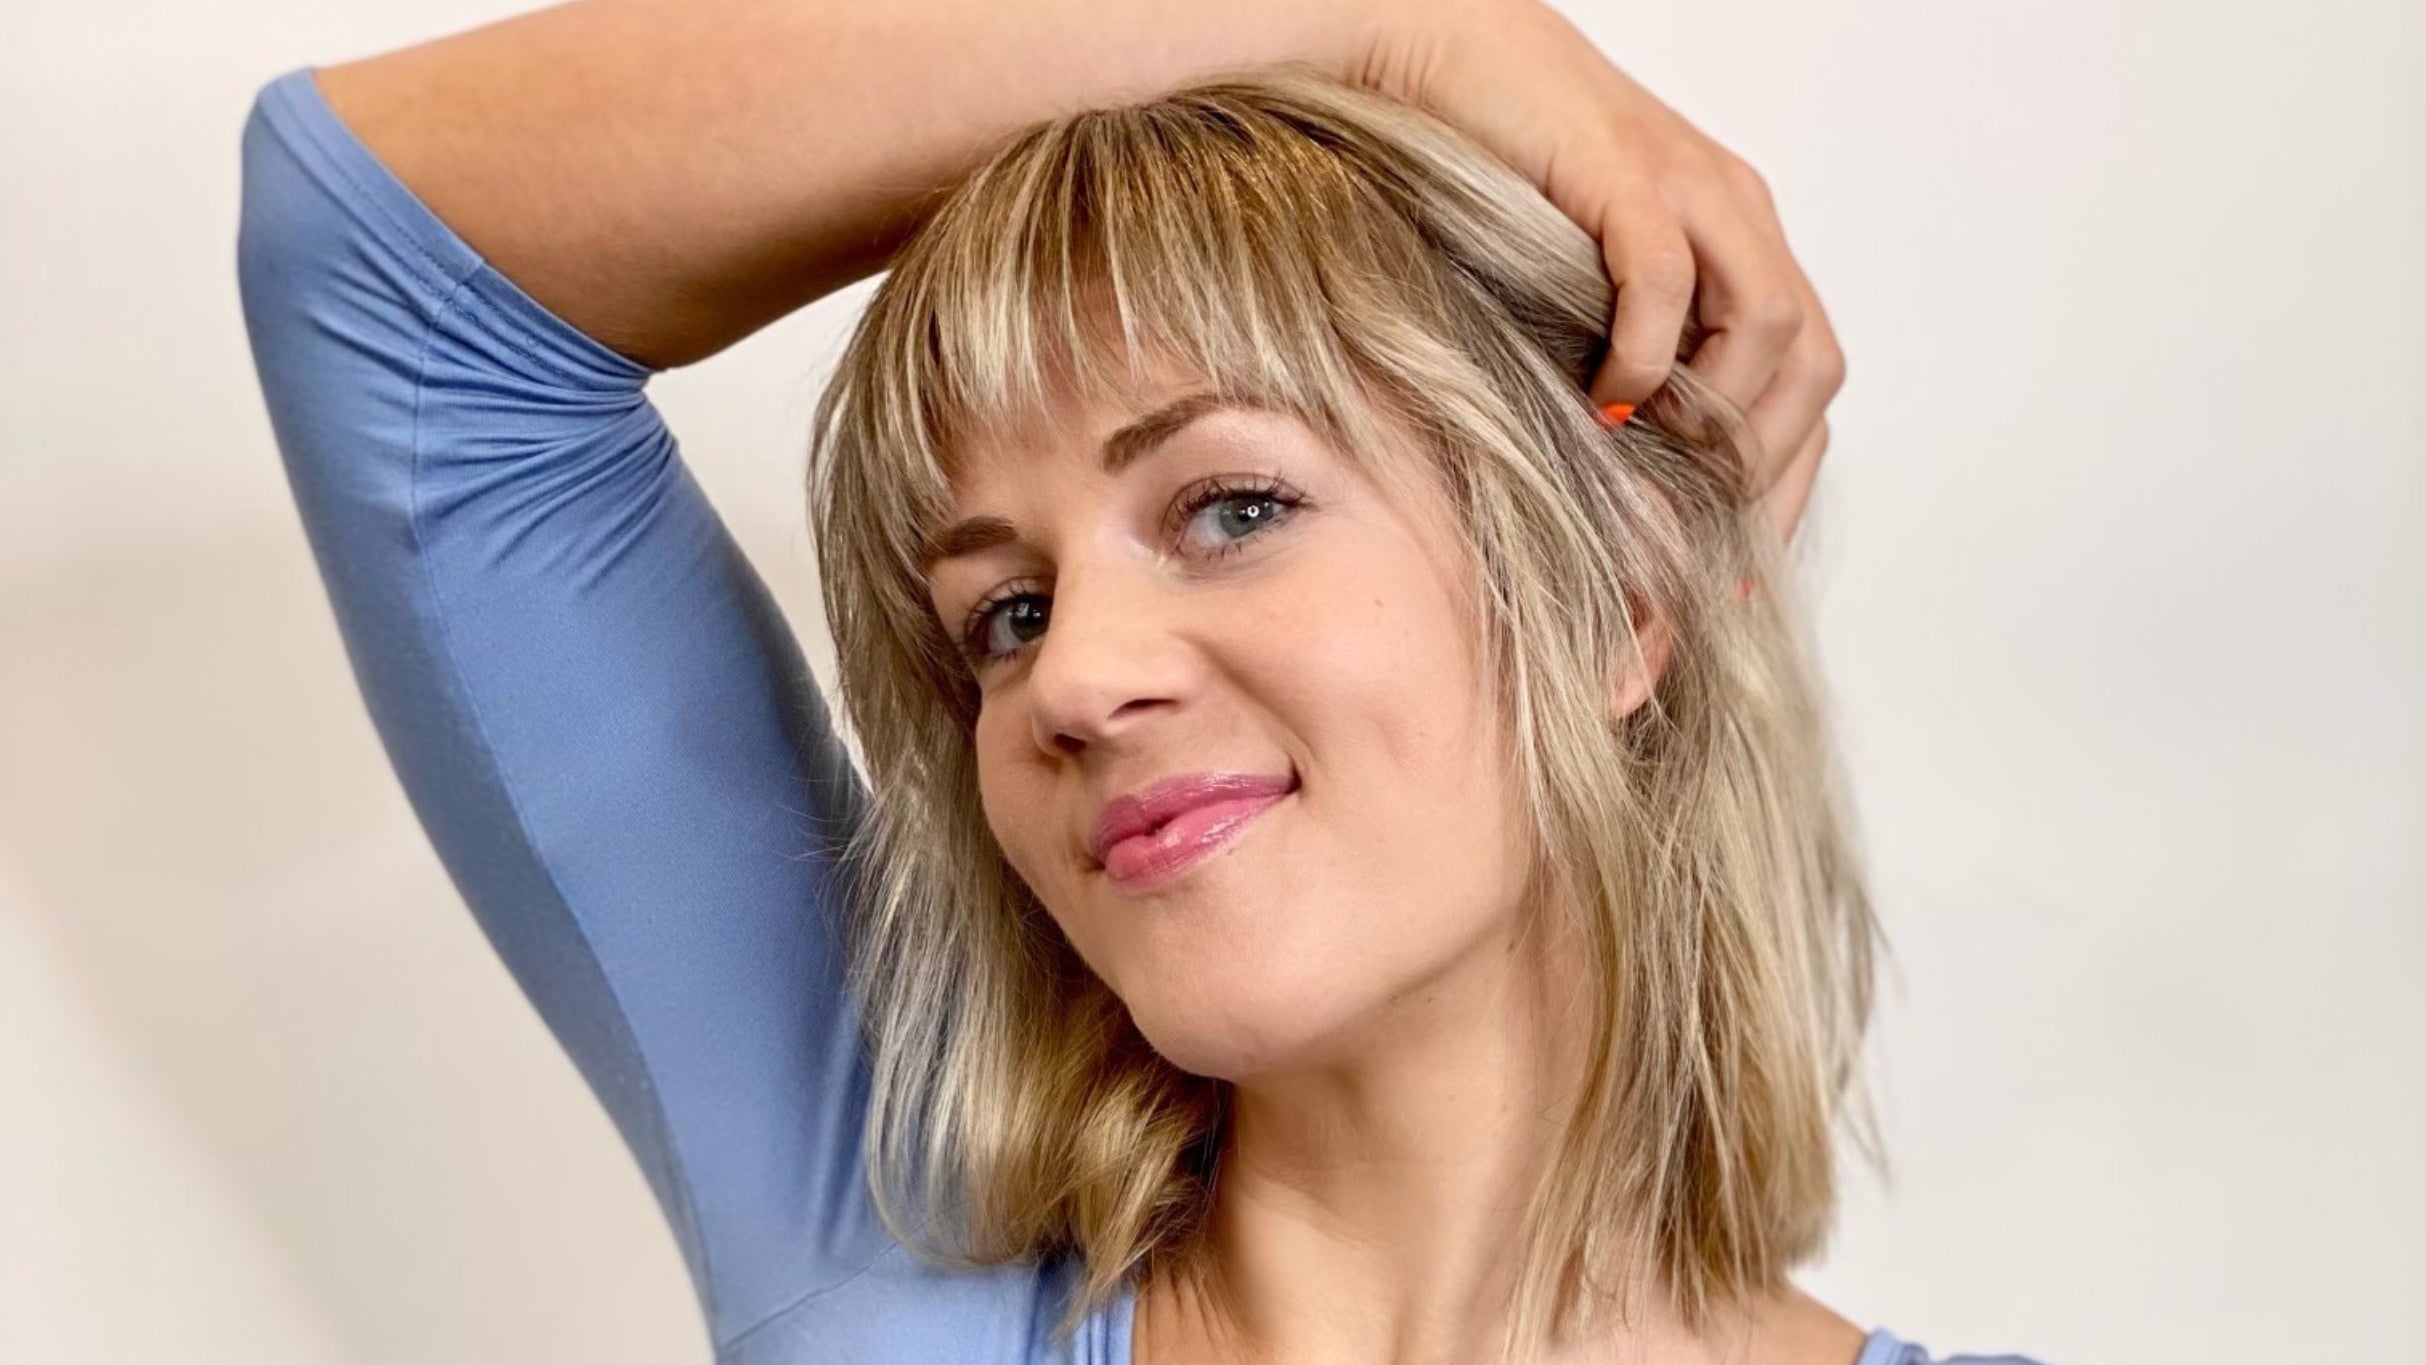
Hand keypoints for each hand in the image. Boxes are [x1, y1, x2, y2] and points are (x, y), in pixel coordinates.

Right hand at [1352, 0, 1842, 543]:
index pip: (1810, 375)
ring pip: (1769, 325)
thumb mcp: (1579, 276)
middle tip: (1697, 536)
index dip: (1786, 477)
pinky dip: (1647, 353)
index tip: (1734, 566)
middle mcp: (1737, 214)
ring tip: (1647, 459)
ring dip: (1717, 414)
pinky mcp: (1625, 173)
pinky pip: (1667, 279)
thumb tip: (1615, 468)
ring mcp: (1691, 189)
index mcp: (1738, 240)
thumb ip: (1617, 346)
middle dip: (1764, 465)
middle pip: (1814, 362)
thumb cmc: (1498, 166)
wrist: (1443, 45)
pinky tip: (1602, 393)